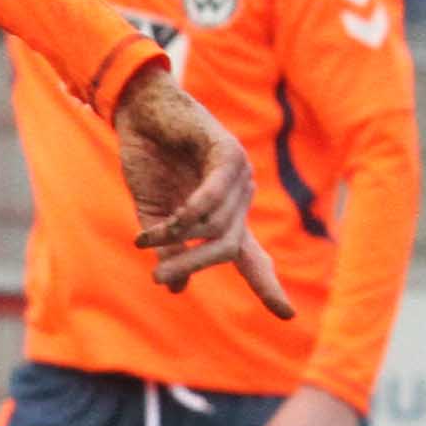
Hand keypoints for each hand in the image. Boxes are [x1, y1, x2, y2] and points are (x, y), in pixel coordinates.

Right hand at [111, 64, 293, 317]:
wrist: (138, 110)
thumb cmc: (147, 158)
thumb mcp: (153, 214)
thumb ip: (166, 248)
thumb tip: (175, 288)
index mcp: (224, 213)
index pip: (251, 256)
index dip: (266, 285)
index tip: (286, 315)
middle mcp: (238, 197)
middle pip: (229, 247)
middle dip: (196, 266)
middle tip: (161, 280)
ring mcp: (237, 175)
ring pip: (216, 224)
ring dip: (179, 240)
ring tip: (147, 243)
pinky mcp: (227, 152)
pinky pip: (213, 194)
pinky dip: (189, 213)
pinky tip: (172, 221)